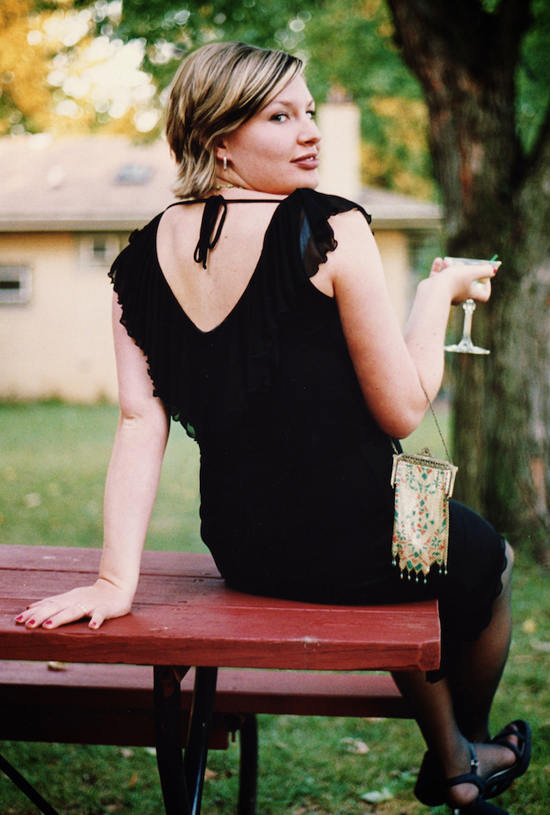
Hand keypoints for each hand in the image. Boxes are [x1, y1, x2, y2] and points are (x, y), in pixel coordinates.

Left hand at [15, 578, 133, 629]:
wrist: (117, 587)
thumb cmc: (90, 596)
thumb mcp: (69, 598)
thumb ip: (51, 603)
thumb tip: (29, 607)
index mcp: (67, 599)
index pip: (47, 605)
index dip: (33, 613)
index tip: (18, 620)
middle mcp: (76, 601)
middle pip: (56, 608)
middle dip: (41, 616)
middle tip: (28, 625)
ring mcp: (90, 605)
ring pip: (74, 611)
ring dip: (61, 618)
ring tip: (49, 626)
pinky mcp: (105, 608)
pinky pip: (100, 614)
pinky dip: (96, 620)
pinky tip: (92, 627)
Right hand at [429, 257, 497, 304]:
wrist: (433, 292)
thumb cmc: (454, 282)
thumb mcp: (472, 272)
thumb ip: (484, 271)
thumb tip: (494, 270)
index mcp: (470, 293)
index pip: (483, 295)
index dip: (487, 287)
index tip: (485, 278)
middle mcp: (459, 295)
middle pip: (465, 284)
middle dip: (464, 272)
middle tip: (462, 264)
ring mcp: (446, 293)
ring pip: (450, 280)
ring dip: (450, 269)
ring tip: (447, 260)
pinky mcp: (434, 289)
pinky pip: (438, 278)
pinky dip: (439, 269)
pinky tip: (438, 260)